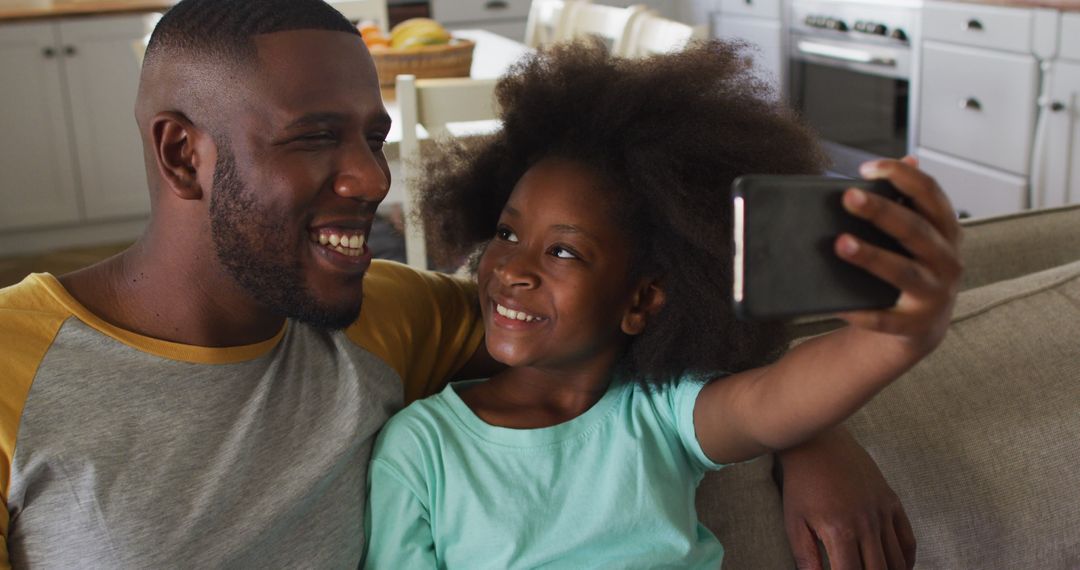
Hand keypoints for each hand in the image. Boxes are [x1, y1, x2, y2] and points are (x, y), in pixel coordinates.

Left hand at [778, 427, 915, 569]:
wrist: (817, 444)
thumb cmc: (802, 483)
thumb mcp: (794, 522)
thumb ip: (805, 556)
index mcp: (840, 531)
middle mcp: (867, 524)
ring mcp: (883, 512)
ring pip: (896, 560)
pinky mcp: (892, 501)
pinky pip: (908, 539)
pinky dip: (906, 560)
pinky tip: (898, 568)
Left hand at [835, 156, 962, 355]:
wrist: (921, 326)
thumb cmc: (912, 266)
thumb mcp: (917, 234)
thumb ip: (906, 201)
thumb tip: (900, 161)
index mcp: (947, 230)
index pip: (930, 194)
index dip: (902, 177)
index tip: (868, 168)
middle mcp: (948, 261)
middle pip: (915, 230)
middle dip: (882, 212)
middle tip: (849, 197)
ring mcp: (935, 295)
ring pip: (903, 273)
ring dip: (872, 257)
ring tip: (841, 243)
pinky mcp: (914, 326)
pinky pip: (885, 319)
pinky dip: (862, 312)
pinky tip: (838, 303)